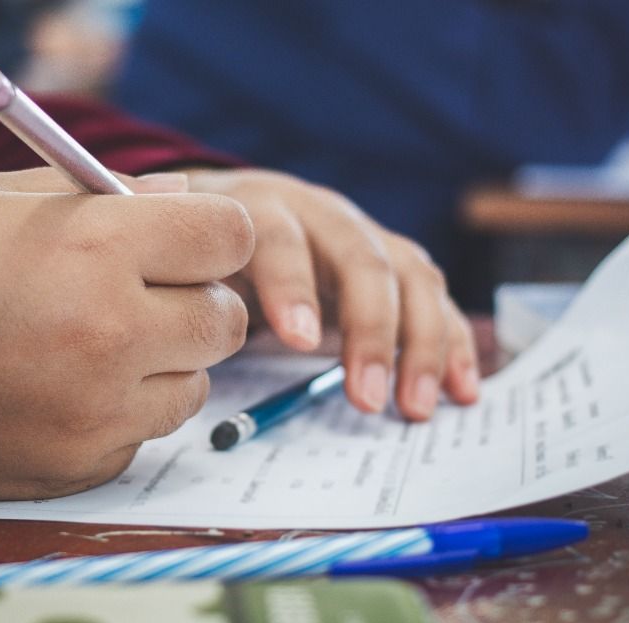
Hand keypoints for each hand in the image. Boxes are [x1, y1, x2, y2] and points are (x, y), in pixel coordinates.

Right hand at [0, 169, 252, 500]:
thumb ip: (108, 196)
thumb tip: (184, 201)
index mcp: (94, 248)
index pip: (229, 237)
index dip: (215, 234)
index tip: (191, 239)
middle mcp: (109, 335)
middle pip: (225, 321)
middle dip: (196, 300)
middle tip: (144, 293)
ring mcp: (92, 413)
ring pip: (191, 387)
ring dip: (162, 364)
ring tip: (90, 344)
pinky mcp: (71, 468)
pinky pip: (137, 438)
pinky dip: (117, 415)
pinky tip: (55, 390)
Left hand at [185, 168, 478, 419]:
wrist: (229, 209)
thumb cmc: (199, 248)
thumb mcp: (174, 250)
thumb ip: (170, 271)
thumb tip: (167, 309)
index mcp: (259, 208)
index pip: (280, 239)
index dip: (291, 286)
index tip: (298, 342)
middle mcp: (321, 214)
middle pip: (362, 259)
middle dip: (371, 330)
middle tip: (366, 398)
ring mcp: (364, 236)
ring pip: (409, 277)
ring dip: (422, 344)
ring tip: (412, 408)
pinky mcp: (394, 264)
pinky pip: (434, 298)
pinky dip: (453, 343)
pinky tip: (461, 391)